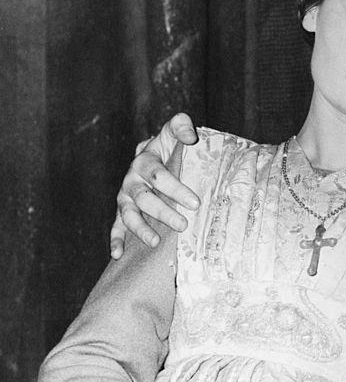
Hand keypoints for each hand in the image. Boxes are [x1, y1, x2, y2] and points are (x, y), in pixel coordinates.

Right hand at [110, 113, 200, 258]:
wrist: (152, 155)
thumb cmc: (168, 146)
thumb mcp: (173, 132)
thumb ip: (181, 127)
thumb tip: (190, 136)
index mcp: (144, 161)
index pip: (158, 176)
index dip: (175, 188)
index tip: (195, 202)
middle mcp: (131, 180)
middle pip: (144, 198)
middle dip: (163, 212)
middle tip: (183, 224)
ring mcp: (125, 197)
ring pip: (129, 214)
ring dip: (140, 229)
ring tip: (155, 242)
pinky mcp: (122, 211)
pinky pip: (116, 227)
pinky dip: (115, 240)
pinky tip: (117, 255)